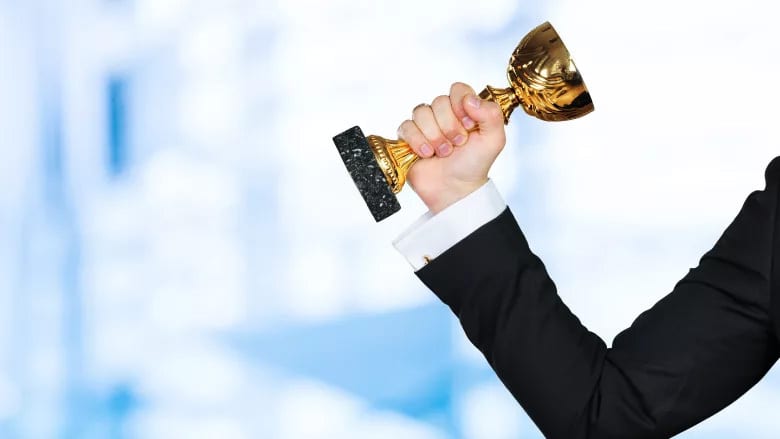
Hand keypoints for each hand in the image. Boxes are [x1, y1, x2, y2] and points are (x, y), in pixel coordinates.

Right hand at [398, 82, 505, 213]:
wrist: (455, 189)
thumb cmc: (474, 165)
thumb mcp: (494, 140)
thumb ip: (491, 114)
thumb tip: (469, 98)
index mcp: (465, 109)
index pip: (458, 89)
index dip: (461, 105)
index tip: (468, 126)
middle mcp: (444, 113)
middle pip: (439, 101)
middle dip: (449, 126)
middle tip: (457, 144)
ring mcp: (425, 124)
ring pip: (421, 112)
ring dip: (434, 136)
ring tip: (443, 153)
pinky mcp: (409, 137)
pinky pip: (406, 126)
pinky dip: (418, 141)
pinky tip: (427, 154)